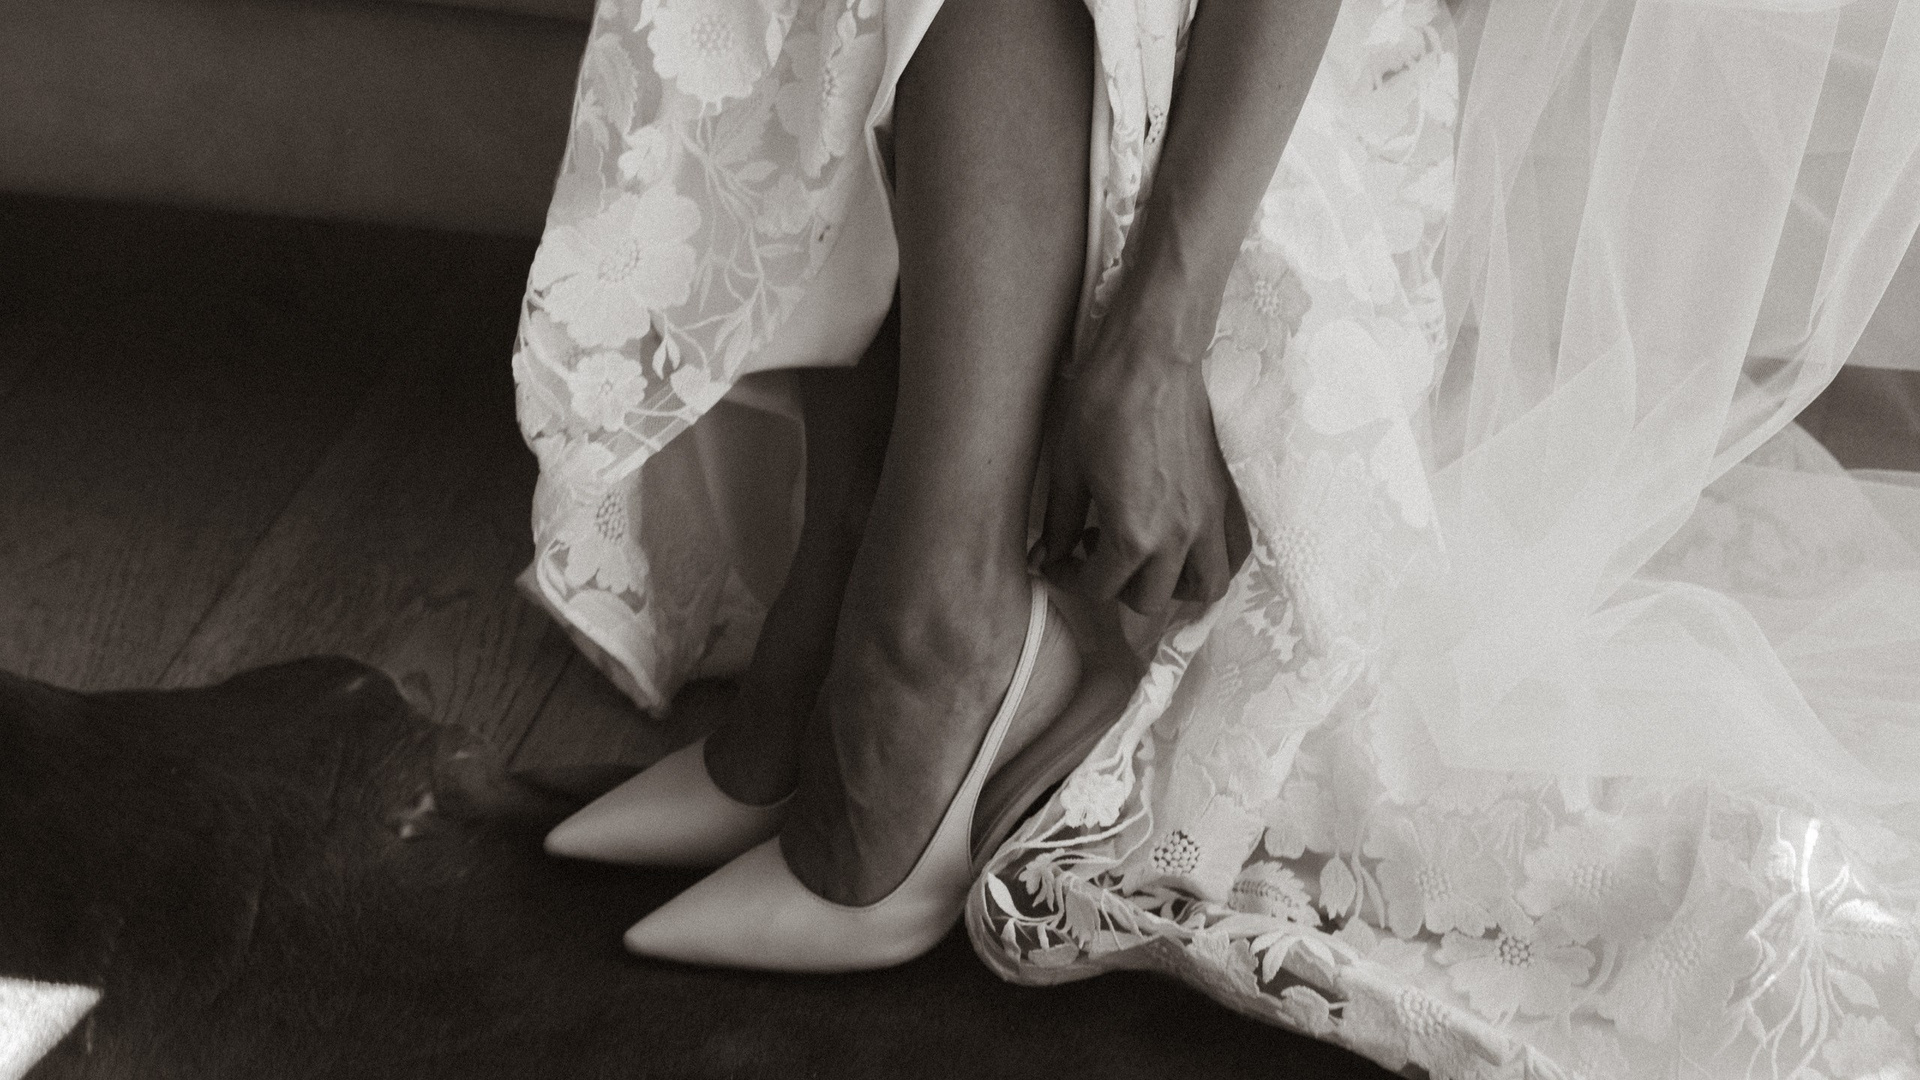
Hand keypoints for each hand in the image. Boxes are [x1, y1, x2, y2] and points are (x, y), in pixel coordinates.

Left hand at [1037, 316, 1238, 615]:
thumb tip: (1047, 555)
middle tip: (1094, 555)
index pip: (1099, 587)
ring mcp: (1210, 518)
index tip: (1055, 559)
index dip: (1068, 577)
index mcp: (1134, 534)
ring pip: (1205, 588)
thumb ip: (1058, 523)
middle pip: (1148, 601)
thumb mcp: (1068, 468)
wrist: (1153, 357)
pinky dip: (1211, 562)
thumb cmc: (1104, 404)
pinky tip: (1184, 543)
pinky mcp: (1226, 497)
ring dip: (1172, 587)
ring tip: (1145, 560)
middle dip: (1115, 587)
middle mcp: (1179, 537)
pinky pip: (1233, 552)